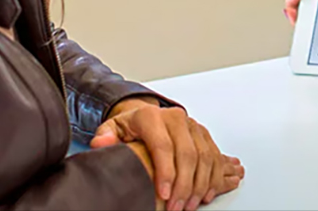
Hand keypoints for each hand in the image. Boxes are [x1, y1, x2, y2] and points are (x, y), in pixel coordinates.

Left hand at [91, 99, 243, 210]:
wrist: (145, 115)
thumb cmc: (129, 128)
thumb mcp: (111, 129)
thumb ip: (105, 136)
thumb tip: (101, 143)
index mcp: (151, 116)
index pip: (163, 145)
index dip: (165, 172)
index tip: (162, 195)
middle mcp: (175, 118)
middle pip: (188, 153)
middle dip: (184, 185)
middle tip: (176, 207)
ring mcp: (192, 125)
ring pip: (205, 156)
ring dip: (200, 185)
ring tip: (189, 205)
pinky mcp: (203, 133)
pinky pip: (215, 156)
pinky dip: (214, 177)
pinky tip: (206, 193)